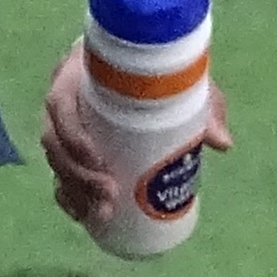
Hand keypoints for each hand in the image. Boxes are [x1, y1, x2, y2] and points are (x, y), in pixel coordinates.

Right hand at [41, 36, 227, 229]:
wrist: (146, 61)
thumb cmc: (160, 67)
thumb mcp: (181, 79)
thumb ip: (203, 104)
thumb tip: (222, 143)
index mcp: (78, 73)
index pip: (59, 103)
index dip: (72, 135)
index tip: (100, 160)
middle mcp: (64, 99)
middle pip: (54, 140)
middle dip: (78, 174)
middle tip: (110, 193)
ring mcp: (62, 124)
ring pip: (56, 162)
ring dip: (75, 190)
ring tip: (104, 212)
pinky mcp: (69, 147)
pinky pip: (58, 173)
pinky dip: (69, 197)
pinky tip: (84, 216)